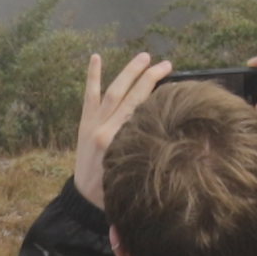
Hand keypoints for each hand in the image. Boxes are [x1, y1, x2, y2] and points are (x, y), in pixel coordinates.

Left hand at [71, 46, 168, 206]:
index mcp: (117, 142)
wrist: (84, 198)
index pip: (140, 109)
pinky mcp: (85, 122)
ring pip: (112, 91)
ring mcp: (93, 123)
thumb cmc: (113, 190)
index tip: (172, 80)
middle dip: (148, 77)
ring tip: (144, 57)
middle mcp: (105, 129)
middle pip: (130, 97)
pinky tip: (96, 57)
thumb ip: (146, 153)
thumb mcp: (133, 175)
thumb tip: (170, 133)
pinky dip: (92, 76)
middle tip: (165, 63)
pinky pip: (89, 95)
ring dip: (128, 72)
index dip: (156, 92)